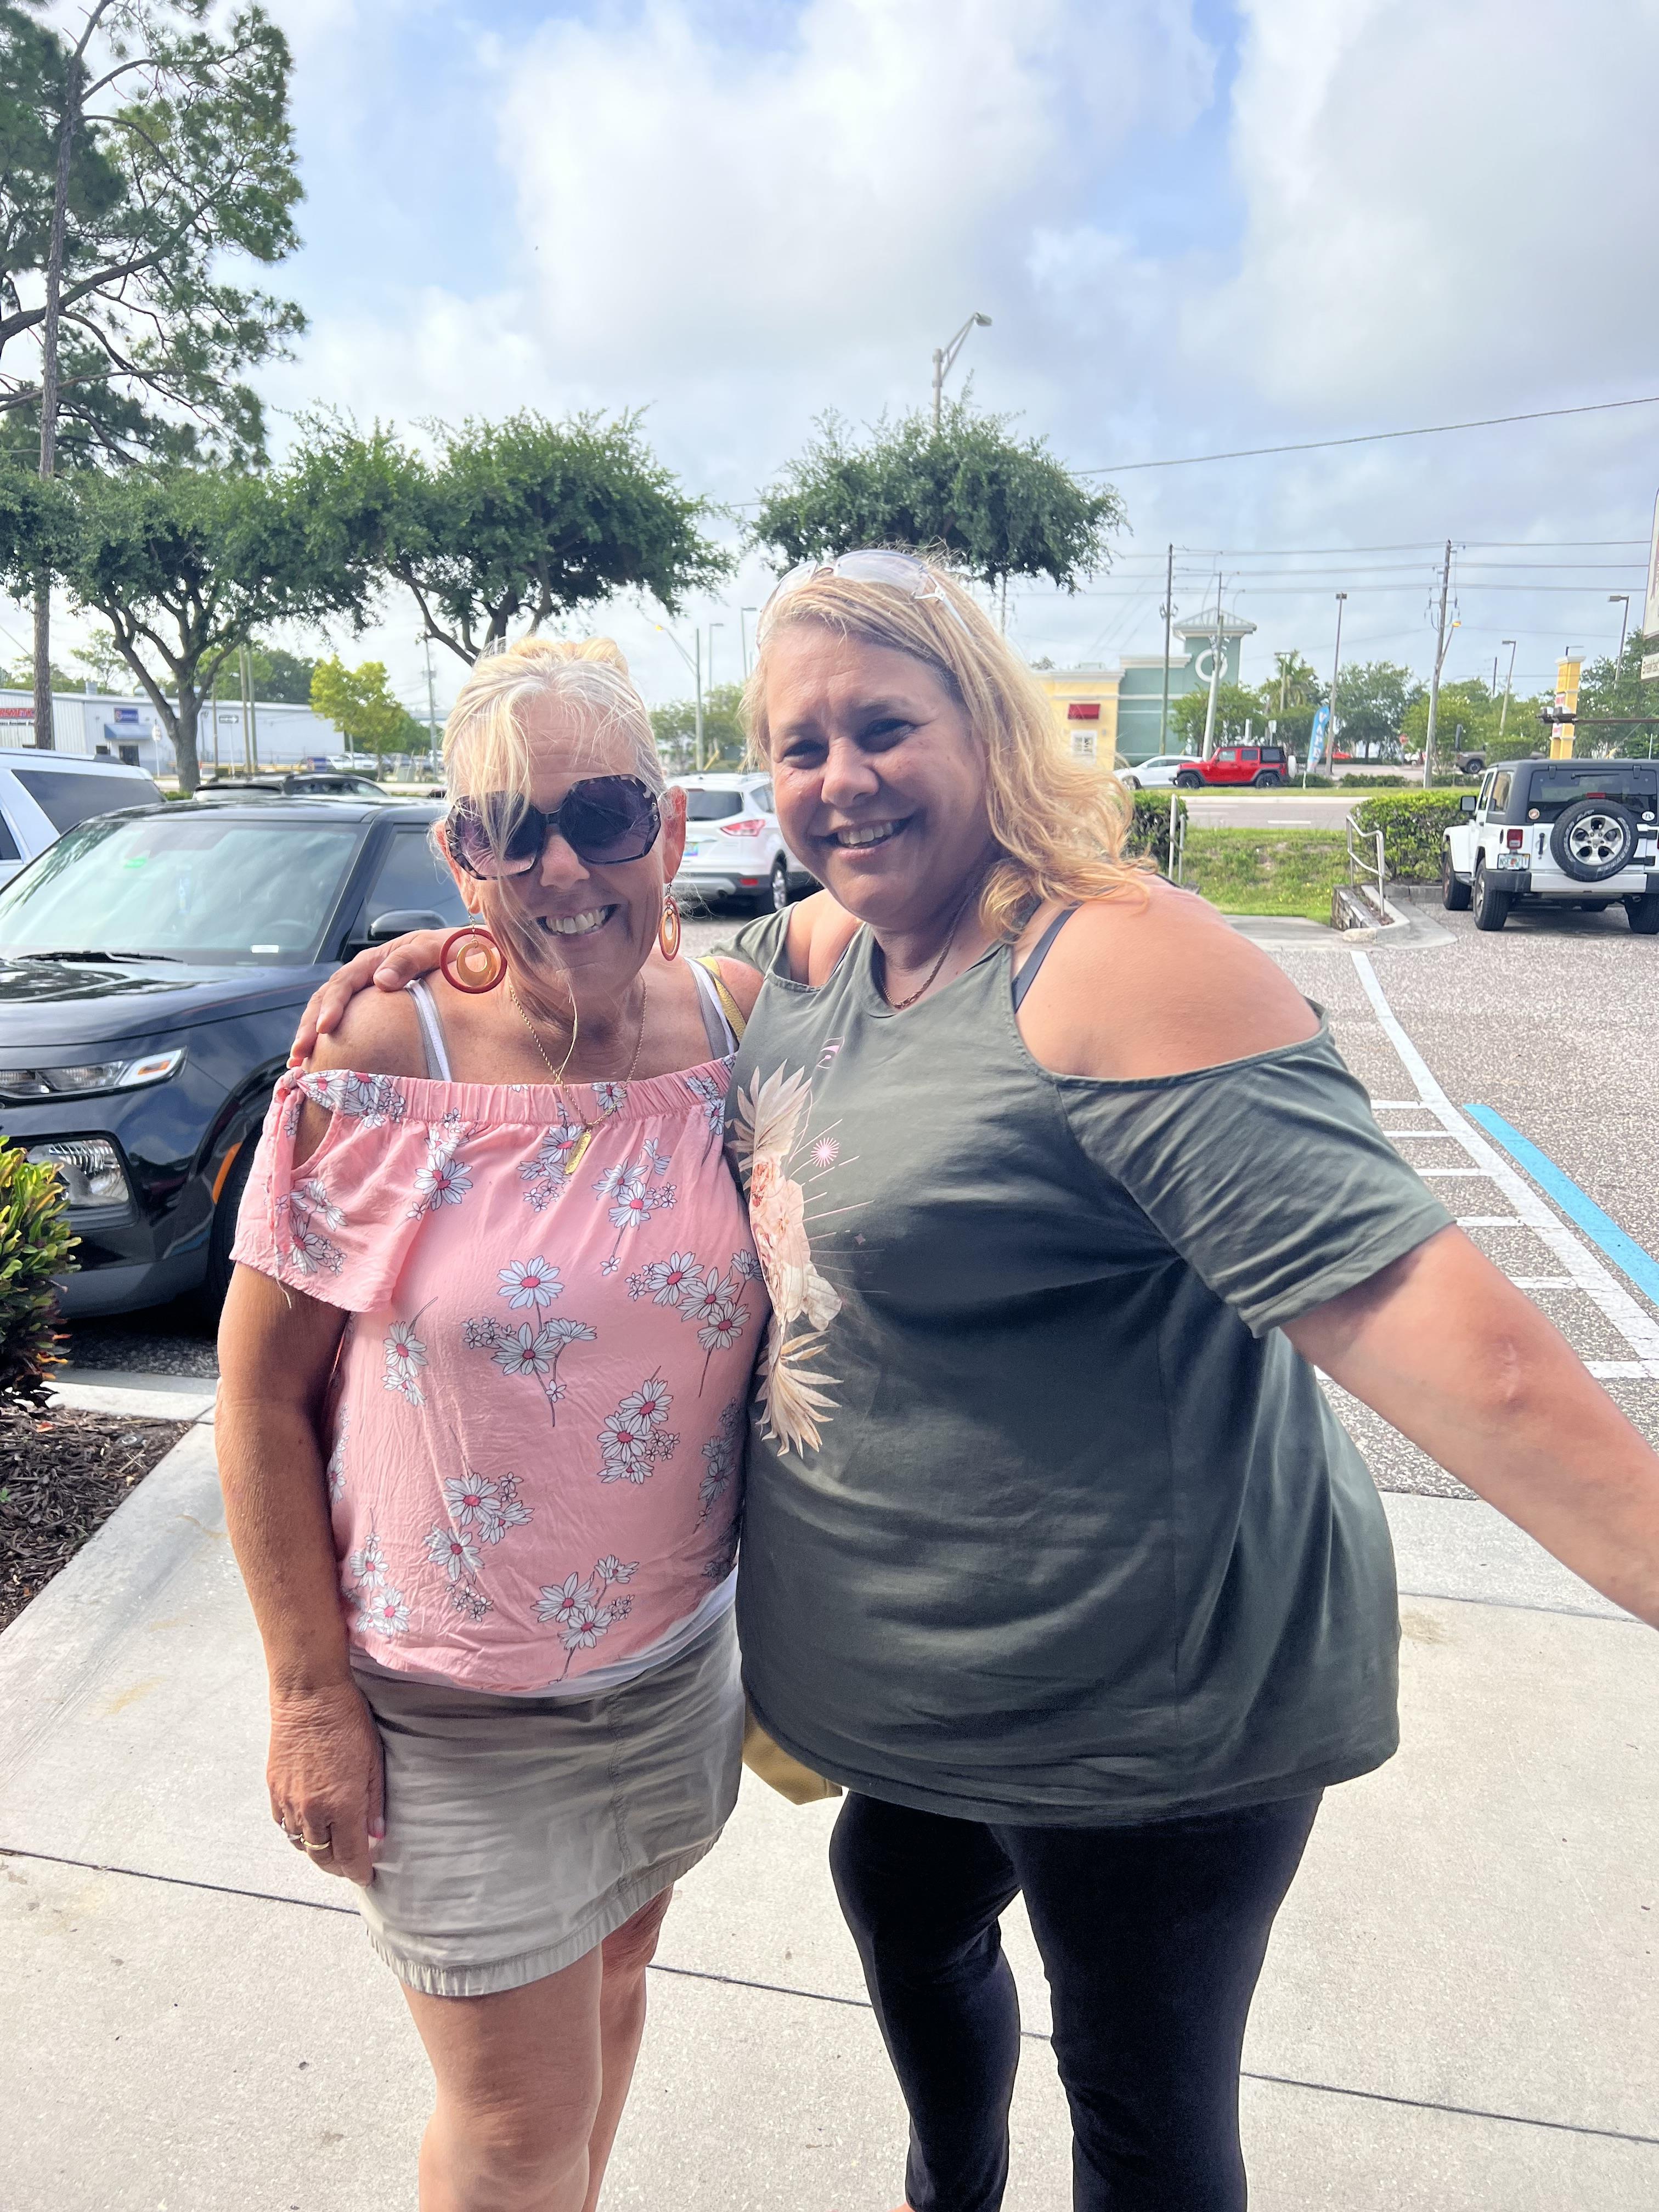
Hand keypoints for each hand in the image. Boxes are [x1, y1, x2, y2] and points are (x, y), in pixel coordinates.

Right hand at [268, 1678, 385, 1885]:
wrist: (309, 1696)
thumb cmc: (348, 1722)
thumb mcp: (374, 1761)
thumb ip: (374, 1803)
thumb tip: (377, 1834)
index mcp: (342, 1805)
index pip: (350, 1856)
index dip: (359, 1872)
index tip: (366, 1876)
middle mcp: (312, 1810)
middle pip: (323, 1857)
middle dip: (339, 1867)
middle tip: (351, 1866)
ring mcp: (289, 1801)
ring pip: (301, 1844)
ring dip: (317, 1851)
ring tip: (332, 1848)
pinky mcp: (274, 1789)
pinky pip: (283, 1825)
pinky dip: (297, 1833)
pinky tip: (309, 1827)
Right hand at [288, 929, 450, 1066]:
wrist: (466, 958)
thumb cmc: (453, 952)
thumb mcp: (435, 950)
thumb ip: (410, 960)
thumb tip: (381, 981)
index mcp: (375, 961)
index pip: (344, 982)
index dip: (332, 1005)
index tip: (326, 1029)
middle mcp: (363, 977)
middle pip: (326, 999)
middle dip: (310, 1027)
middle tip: (301, 1054)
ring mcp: (365, 995)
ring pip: (327, 1013)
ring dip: (311, 1037)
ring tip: (297, 1064)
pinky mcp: (371, 1012)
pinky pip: (344, 1025)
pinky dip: (328, 1043)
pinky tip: (318, 1063)